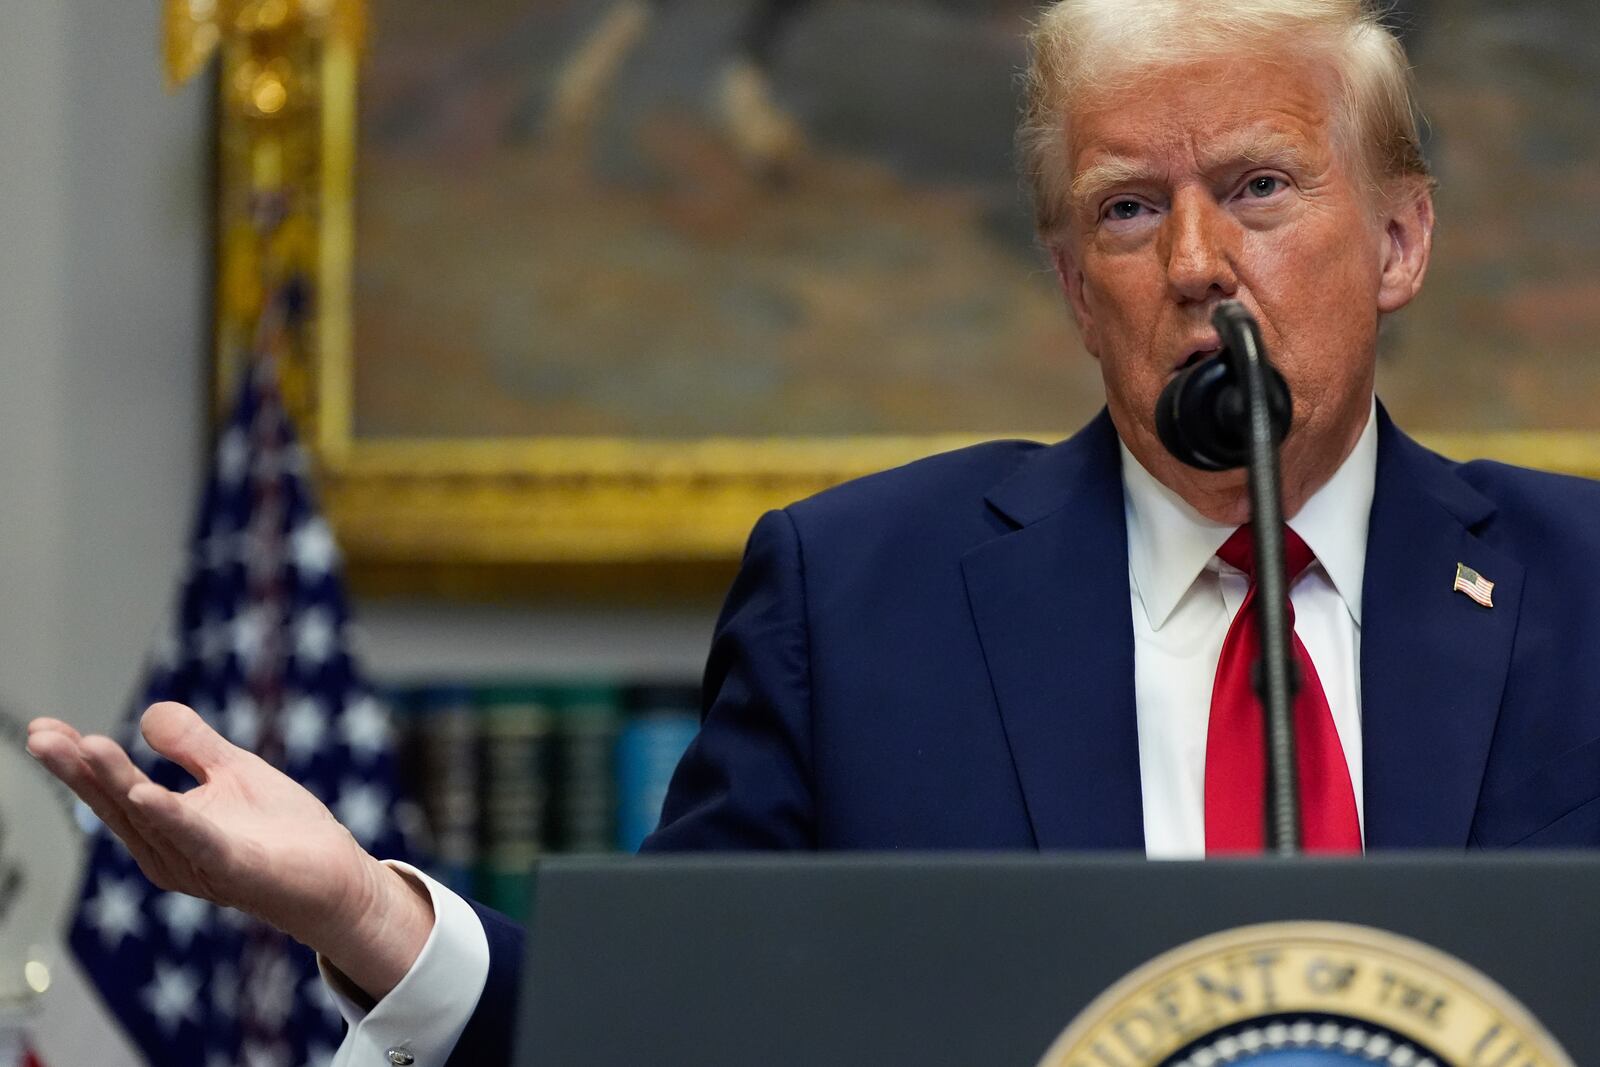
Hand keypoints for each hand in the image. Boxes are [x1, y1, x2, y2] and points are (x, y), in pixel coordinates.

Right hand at [28, 702, 432, 999]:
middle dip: (78, 769)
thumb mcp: (233, 771)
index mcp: (164, 826)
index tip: (40, 728)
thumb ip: (193, 744)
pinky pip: (195, 839)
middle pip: (116, 803)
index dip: (77, 761)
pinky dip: (170, 817)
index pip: (112, 788)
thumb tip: (146, 714)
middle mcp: (168, 850)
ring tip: (86, 746)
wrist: (335, 877)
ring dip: (116, 782)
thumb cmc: (282, 831)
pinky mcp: (234, 869)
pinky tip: (143, 794)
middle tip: (39, 736)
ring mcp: (197, 863)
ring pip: (148, 817)